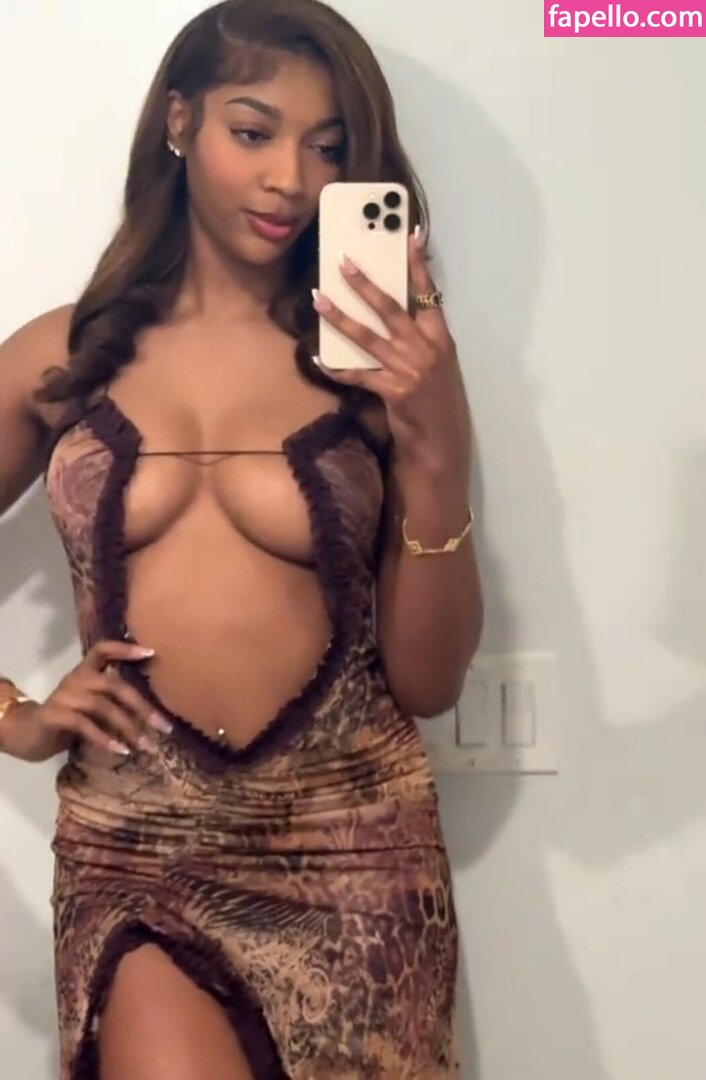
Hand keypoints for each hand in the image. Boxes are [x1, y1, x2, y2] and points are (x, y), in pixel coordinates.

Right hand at [17, 640, 171, 759]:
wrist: (29, 734)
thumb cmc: (69, 719)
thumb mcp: (93, 706)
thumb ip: (114, 700)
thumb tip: (154, 713)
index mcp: (86, 671)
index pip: (103, 649)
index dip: (125, 649)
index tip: (151, 653)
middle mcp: (76, 679)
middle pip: (114, 685)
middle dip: (142, 706)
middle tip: (164, 726)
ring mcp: (64, 696)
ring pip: (102, 706)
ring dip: (128, 727)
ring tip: (147, 745)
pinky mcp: (54, 715)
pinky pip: (84, 725)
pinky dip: (105, 738)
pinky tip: (121, 751)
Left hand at [312, 227, 471, 476]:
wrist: (440, 442)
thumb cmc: (439, 403)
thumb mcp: (439, 366)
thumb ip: (422, 340)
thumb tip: (399, 315)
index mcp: (440, 339)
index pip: (428, 294)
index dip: (418, 266)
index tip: (409, 237)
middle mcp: (424, 349)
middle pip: (391, 308)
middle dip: (365, 284)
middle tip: (343, 263)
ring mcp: (407, 370)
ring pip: (367, 336)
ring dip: (340, 317)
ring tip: (318, 299)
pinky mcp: (391, 391)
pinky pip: (357, 374)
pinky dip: (336, 367)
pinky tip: (317, 358)